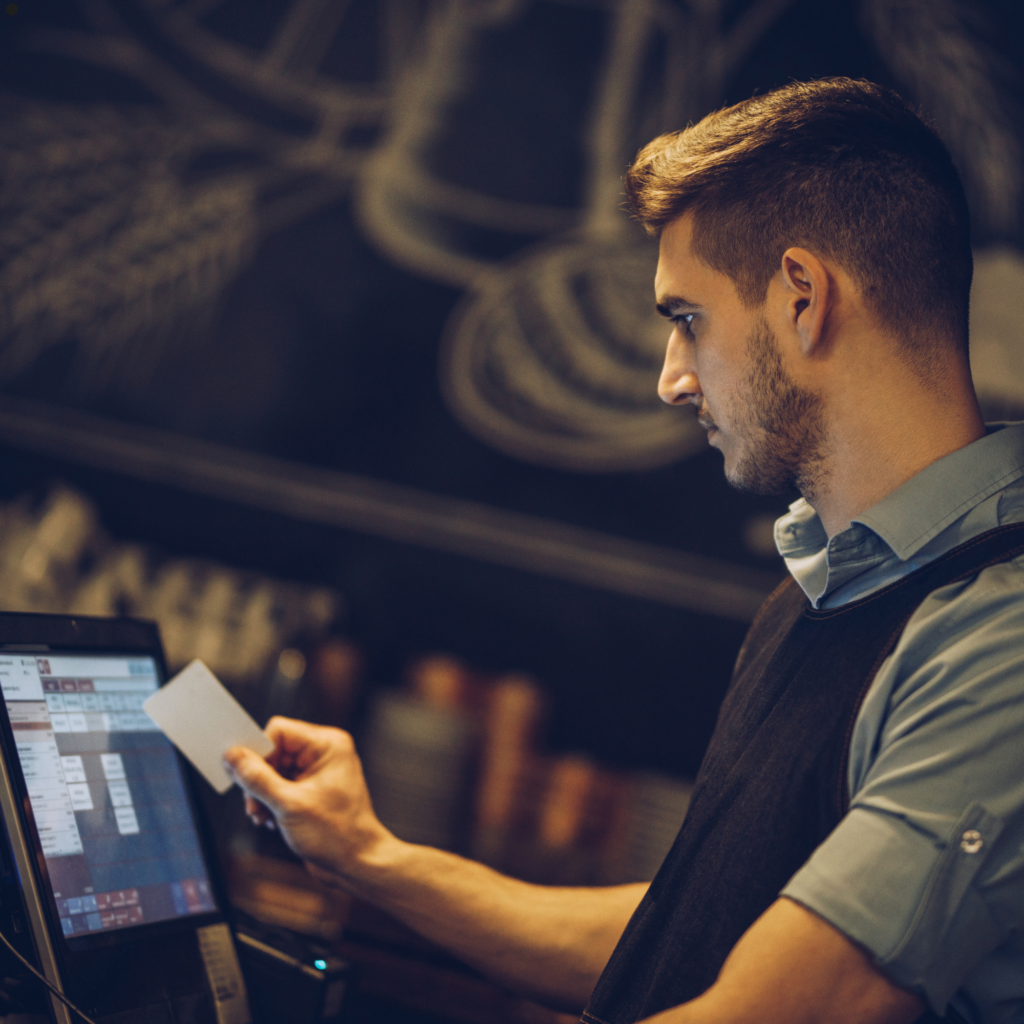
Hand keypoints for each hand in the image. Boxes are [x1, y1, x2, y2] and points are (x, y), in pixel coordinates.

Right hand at [223, 716, 393, 886]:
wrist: (356, 864)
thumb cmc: (337, 834)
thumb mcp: (289, 805)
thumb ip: (257, 779)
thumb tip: (233, 756)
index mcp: (327, 745)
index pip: (279, 731)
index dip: (258, 752)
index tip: (244, 776)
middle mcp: (323, 753)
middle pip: (273, 751)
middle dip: (258, 779)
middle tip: (254, 804)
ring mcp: (317, 771)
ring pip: (273, 770)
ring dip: (262, 794)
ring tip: (262, 816)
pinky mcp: (310, 789)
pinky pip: (279, 785)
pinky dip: (270, 801)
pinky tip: (271, 820)